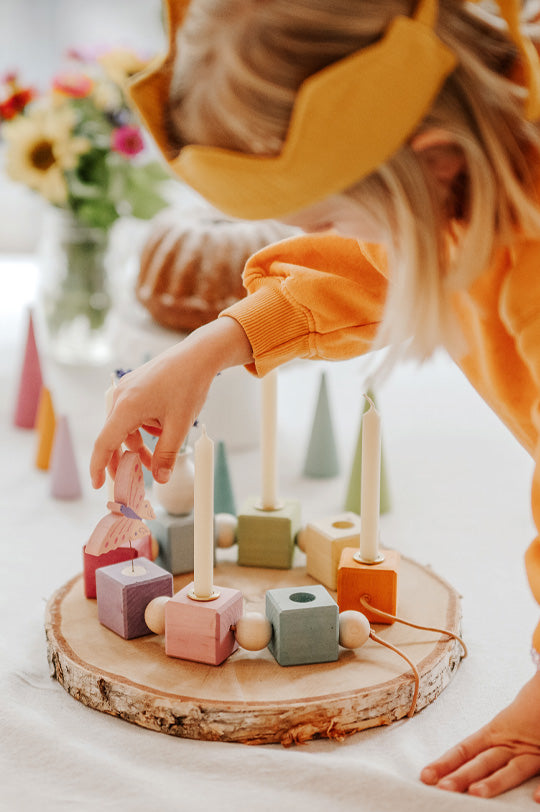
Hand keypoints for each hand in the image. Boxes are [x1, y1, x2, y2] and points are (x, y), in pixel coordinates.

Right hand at [90, 316, 252, 487]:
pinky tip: (162, 430)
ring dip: (137, 444)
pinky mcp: (135, 387)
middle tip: (133, 478)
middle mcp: (121, 398)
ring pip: (125, 427)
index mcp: (126, 407)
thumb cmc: (188, 385)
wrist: (197, 355)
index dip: (99, 467)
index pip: (104, 444)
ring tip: (156, 455)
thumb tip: (160, 479)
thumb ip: (167, 455)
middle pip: (113, 437)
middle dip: (123, 459)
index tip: (96, 484)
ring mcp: (127, 390)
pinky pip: (132, 415)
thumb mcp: (179, 426)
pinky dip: (142, 428)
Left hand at [420, 671, 539, 799]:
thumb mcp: (505, 725)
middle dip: (463, 775)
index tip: (425, 776)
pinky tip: (535, 800)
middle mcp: (510, 743)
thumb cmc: (527, 710)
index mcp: (494, 733)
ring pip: (513, 769)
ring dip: (495, 781)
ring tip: (476, 793)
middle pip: (483, 761)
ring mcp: (533, 752)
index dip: (445, 763)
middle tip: (443, 788)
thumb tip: (457, 763)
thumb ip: (488, 745)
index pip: (464, 749)